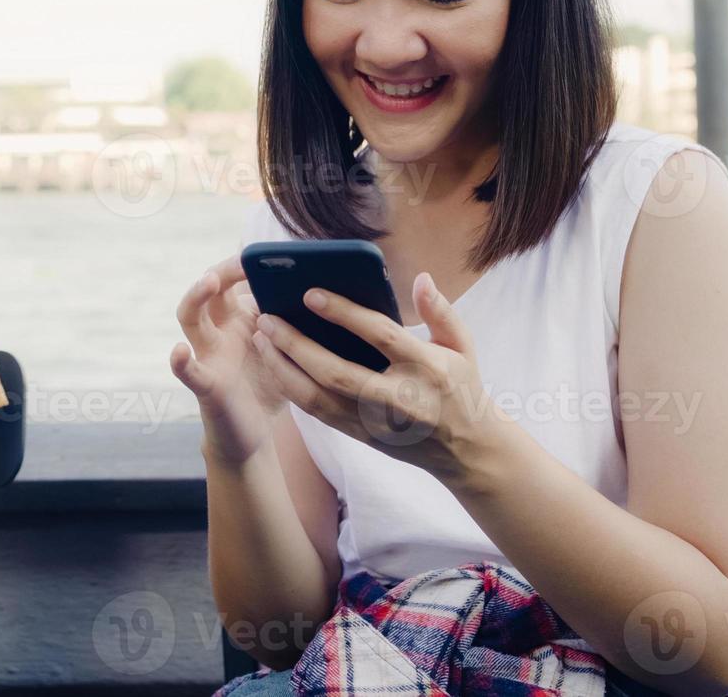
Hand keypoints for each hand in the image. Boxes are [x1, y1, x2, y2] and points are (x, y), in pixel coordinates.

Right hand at [170, 254, 285, 467]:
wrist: (255, 434)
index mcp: (240, 318)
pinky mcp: (206, 384)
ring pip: (190, 318)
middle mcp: (220, 330)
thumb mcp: (292, 349)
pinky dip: (181, 361)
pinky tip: (180, 351)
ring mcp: (209, 354)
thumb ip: (304, 323)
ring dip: (196, 296)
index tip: (267, 252)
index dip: (244, 262)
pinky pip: (189, 371)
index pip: (235, 279)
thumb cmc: (274, 386)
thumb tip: (345, 291)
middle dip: (224, 269)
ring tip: (208, 281)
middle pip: (211, 289)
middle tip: (243, 260)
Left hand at [251, 272, 514, 486]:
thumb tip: (421, 278)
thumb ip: (440, 311)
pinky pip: (318, 413)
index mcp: (427, 369)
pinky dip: (292, 389)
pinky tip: (273, 365)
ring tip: (261, 339)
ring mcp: (377, 423)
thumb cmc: (460, 387)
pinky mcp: (361, 437)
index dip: (344, 314)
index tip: (310, 294)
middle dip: (297, 346)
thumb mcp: (462, 346)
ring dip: (284, 369)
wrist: (466, 450)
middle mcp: (398, 399)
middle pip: (337, 372)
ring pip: (319, 399)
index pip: (380, 336)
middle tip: (267, 319)